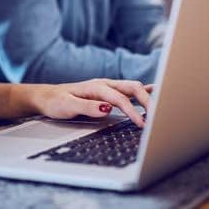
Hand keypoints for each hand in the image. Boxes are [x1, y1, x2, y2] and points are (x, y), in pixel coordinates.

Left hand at [33, 79, 153, 127]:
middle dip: (147, 101)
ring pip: (134, 87)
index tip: (142, 124)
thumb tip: (108, 108)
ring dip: (148, 96)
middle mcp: (105, 84)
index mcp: (96, 86)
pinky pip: (129, 90)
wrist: (47, 97)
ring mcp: (108, 87)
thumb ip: (88, 107)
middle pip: (133, 88)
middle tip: (158, 117)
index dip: (133, 111)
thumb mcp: (68, 106)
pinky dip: (144, 91)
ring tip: (161, 108)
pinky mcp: (109, 92)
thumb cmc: (56, 102)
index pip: (120, 98)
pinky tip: (155, 93)